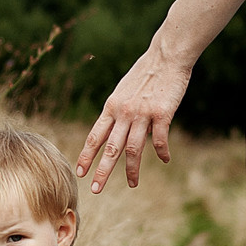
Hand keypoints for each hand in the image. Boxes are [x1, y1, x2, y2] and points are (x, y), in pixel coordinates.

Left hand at [78, 47, 190, 193]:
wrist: (166, 56)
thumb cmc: (145, 73)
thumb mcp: (124, 91)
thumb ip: (118, 111)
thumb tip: (117, 130)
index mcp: (111, 107)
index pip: (95, 137)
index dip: (86, 156)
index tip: (80, 172)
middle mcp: (124, 112)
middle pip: (110, 148)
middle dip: (102, 171)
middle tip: (95, 189)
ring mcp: (142, 114)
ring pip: (133, 149)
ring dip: (131, 170)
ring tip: (132, 184)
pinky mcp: (162, 113)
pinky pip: (160, 140)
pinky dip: (162, 152)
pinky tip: (165, 160)